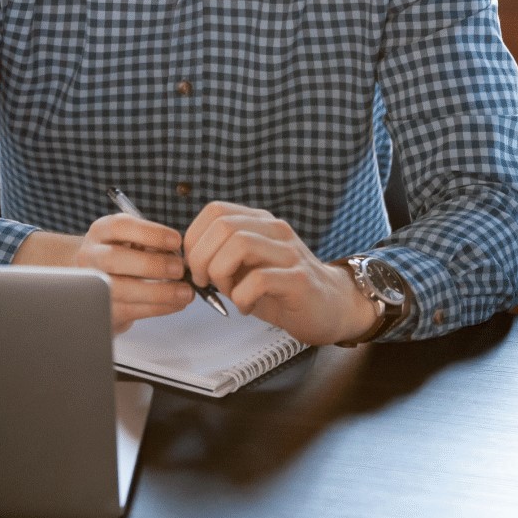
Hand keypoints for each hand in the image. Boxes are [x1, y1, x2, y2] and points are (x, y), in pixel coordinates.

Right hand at [15, 215, 192, 332]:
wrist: (96, 280)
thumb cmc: (124, 255)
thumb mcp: (133, 240)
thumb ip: (152, 243)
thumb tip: (181, 257)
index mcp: (101, 232)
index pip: (119, 226)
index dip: (149, 233)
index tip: (176, 241)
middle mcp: (90, 256)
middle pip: (113, 259)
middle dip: (151, 265)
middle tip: (179, 269)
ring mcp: (92, 285)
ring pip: (121, 290)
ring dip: (158, 292)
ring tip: (185, 292)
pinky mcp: (102, 309)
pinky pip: (130, 310)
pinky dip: (158, 308)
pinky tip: (176, 303)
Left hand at [183, 201, 377, 345]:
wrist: (331, 307)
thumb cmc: (282, 290)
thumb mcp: (247, 268)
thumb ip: (221, 257)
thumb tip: (186, 262)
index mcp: (259, 223)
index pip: (215, 210)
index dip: (194, 237)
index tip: (193, 266)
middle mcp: (275, 230)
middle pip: (223, 226)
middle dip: (201, 258)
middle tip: (204, 283)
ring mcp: (289, 253)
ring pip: (240, 245)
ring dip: (220, 274)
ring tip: (227, 292)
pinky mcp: (299, 279)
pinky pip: (259, 280)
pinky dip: (242, 297)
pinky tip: (247, 307)